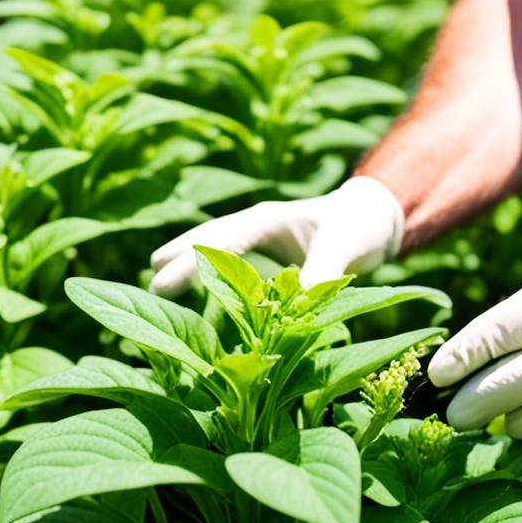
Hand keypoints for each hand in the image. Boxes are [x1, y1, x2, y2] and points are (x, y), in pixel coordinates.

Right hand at [149, 177, 403, 296]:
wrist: (372, 218)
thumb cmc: (359, 226)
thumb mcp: (346, 245)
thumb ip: (322, 269)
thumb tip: (297, 304)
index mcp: (265, 219)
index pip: (220, 239)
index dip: (191, 261)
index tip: (164, 282)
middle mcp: (254, 229)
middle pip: (204, 239)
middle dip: (177, 258)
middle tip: (149, 282)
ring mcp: (256, 244)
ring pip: (211, 251)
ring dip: (187, 266)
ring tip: (157, 285)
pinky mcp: (264, 260)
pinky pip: (229, 270)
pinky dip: (211, 281)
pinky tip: (196, 301)